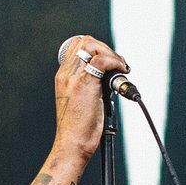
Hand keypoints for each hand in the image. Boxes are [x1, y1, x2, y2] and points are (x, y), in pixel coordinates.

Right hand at [52, 35, 127, 160]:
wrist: (73, 143)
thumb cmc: (79, 128)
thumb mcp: (80, 101)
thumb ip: (89, 86)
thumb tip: (109, 78)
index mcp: (63, 77)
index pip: (77, 46)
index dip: (97, 47)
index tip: (109, 60)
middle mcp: (65, 74)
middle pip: (84, 41)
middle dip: (106, 48)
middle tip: (118, 64)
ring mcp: (73, 78)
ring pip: (92, 46)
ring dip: (111, 54)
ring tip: (121, 68)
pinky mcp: (84, 85)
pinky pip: (102, 61)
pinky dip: (116, 62)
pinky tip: (122, 71)